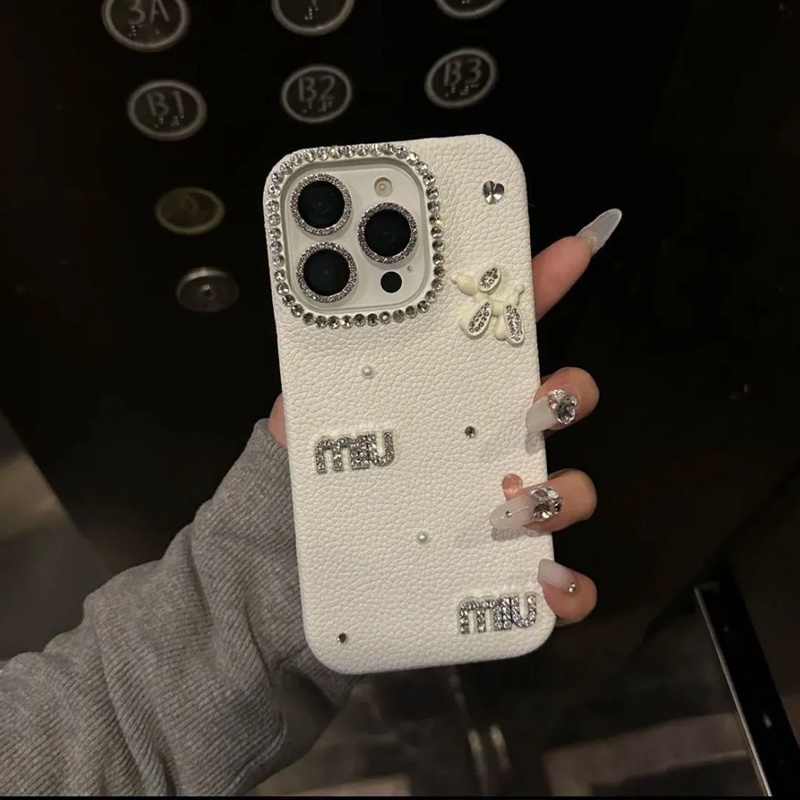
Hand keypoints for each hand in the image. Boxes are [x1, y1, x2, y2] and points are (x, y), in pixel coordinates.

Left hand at [269, 210, 621, 628]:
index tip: (572, 249)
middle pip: (561, 404)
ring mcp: (503, 511)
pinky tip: (544, 582)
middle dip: (565, 394)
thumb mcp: (311, 415)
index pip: (505, 332)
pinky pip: (562, 585)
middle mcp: (490, 447)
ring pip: (570, 491)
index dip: (542, 286)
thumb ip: (312, 378)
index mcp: (454, 398)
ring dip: (561, 493)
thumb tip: (307, 340)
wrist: (301, 565)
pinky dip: (569, 586)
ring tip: (507, 507)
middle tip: (531, 405)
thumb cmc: (319, 479)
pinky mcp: (501, 575)